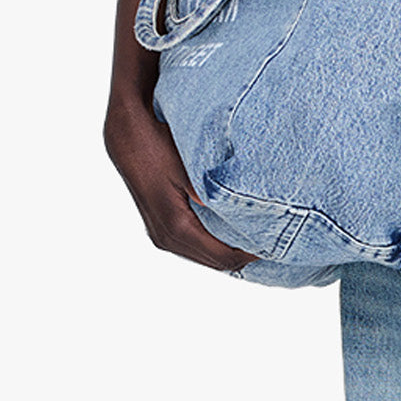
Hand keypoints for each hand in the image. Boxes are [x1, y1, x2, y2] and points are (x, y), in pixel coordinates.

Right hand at [104, 96, 263, 271]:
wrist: (126, 137)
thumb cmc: (158, 146)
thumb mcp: (188, 167)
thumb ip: (210, 193)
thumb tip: (237, 212)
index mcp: (176, 226)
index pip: (221, 256)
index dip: (249, 254)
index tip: (274, 244)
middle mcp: (166, 237)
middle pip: (214, 262)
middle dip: (242, 255)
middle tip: (271, 241)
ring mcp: (160, 235)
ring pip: (203, 257)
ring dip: (227, 251)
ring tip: (255, 236)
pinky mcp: (159, 228)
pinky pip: (192, 247)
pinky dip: (212, 245)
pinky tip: (229, 231)